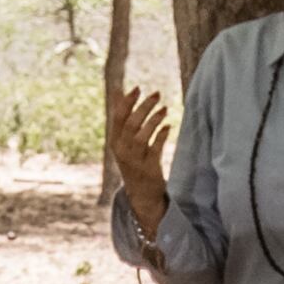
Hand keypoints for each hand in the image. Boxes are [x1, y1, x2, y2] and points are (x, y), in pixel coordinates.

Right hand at [104, 86, 173, 223]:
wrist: (141, 194)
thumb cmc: (134, 161)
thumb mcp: (124, 140)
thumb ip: (123, 116)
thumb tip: (118, 90)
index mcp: (115, 142)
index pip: (118, 118)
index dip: (127, 102)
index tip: (137, 88)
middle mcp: (122, 151)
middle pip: (131, 124)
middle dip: (144, 107)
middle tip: (156, 94)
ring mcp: (135, 161)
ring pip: (141, 136)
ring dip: (153, 120)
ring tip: (164, 109)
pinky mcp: (149, 169)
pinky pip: (155, 149)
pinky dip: (161, 136)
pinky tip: (168, 126)